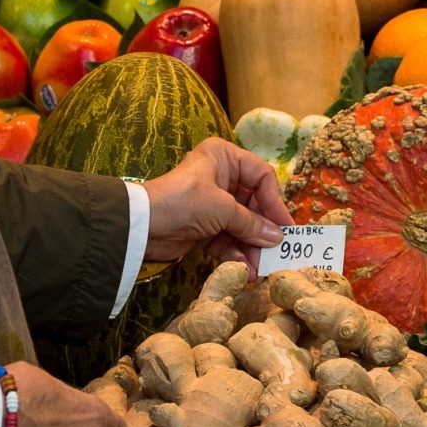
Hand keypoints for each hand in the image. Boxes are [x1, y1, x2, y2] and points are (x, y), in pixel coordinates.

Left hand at [142, 136, 289, 266]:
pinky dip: (235, 253)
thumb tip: (277, 239)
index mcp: (225, 158)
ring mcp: (213, 203)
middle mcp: (221, 177)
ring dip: (251, 246)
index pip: (262, 177)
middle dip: (262, 230)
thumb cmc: (184, 203)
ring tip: (258, 268)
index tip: (285, 227)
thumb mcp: (222, 209)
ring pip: (242, 224)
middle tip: (275, 252)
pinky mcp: (204, 226)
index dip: (275, 202)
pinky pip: (228, 238)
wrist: (141, 227)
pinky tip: (243, 269)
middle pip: (254, 204)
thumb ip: (252, 224)